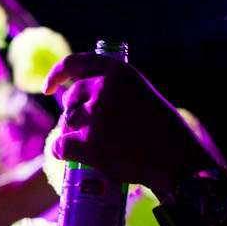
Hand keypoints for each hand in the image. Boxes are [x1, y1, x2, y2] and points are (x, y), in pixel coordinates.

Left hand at [43, 52, 214, 197]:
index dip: (58, 75)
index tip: (48, 88)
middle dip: (73, 115)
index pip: (76, 63)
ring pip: (66, 125)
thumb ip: (116, 92)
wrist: (178, 162)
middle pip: (70, 100)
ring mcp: (96, 116)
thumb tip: (83, 100)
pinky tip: (72, 158)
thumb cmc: (166, 133)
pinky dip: (62, 153)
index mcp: (119, 72)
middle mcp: (104, 88)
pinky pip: (60, 146)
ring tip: (95, 147)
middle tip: (86, 131)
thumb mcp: (143, 96)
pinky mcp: (89, 143)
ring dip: (72, 135)